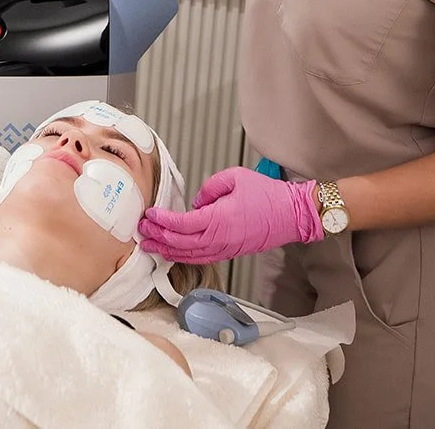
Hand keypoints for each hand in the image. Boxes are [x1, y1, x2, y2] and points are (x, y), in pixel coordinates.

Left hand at [136, 167, 324, 264]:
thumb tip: (195, 202)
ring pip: (189, 255)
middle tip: (141, 231)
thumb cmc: (267, 195)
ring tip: (150, 245)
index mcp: (218, 220)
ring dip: (167, 251)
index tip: (149, 214)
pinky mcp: (231, 252)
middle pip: (180, 244)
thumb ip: (208, 188)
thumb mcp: (234, 178)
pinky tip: (174, 253)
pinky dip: (184, 256)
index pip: (181, 224)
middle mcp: (219, 239)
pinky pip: (202, 258)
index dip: (162, 220)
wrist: (293, 215)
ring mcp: (225, 249)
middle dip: (158, 237)